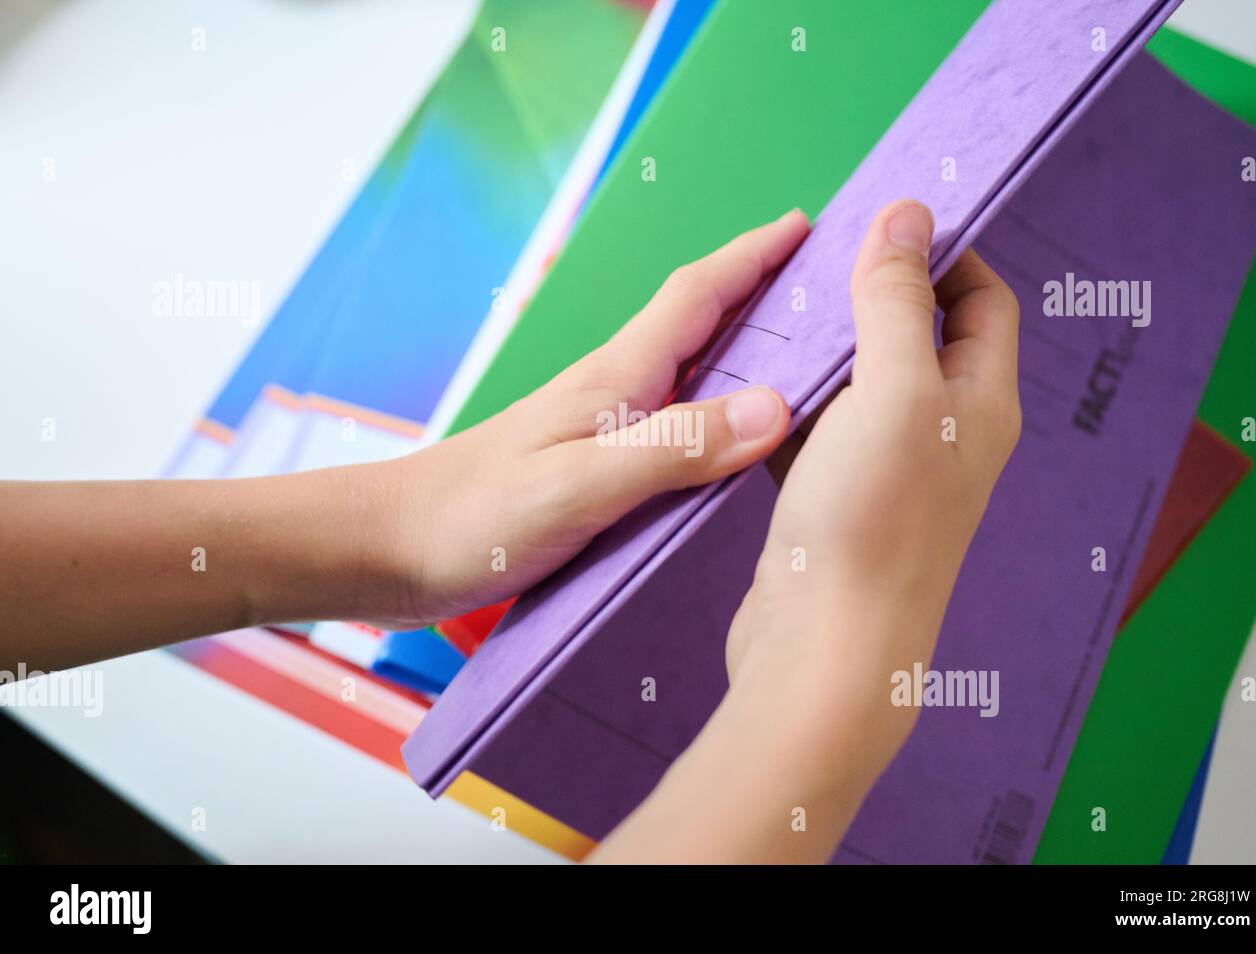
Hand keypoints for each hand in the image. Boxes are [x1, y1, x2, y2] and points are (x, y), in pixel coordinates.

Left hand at [351, 209, 810, 626]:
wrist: (388, 550)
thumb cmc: (474, 517)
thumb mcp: (580, 484)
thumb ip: (673, 448)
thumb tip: (776, 406)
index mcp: (615, 379)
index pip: (696, 295)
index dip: (752, 256)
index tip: (804, 224)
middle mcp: (612, 393)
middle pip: (697, 325)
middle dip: (759, 294)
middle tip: (820, 289)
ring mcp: (596, 430)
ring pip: (685, 376)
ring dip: (738, 355)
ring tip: (793, 362)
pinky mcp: (585, 470)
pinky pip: (668, 427)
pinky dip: (709, 417)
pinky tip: (723, 447)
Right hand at [593, 200, 1020, 863]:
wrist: (823, 650)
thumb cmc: (873, 517)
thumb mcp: (893, 392)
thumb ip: (899, 302)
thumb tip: (909, 212)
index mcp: (980, 403)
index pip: (984, 302)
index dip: (945, 254)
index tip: (884, 222)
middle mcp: (945, 435)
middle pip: (921, 338)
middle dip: (875, 293)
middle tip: (816, 260)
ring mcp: (888, 471)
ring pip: (861, 384)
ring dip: (826, 345)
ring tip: (774, 309)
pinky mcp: (835, 500)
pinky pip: (817, 429)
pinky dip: (790, 399)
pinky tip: (748, 380)